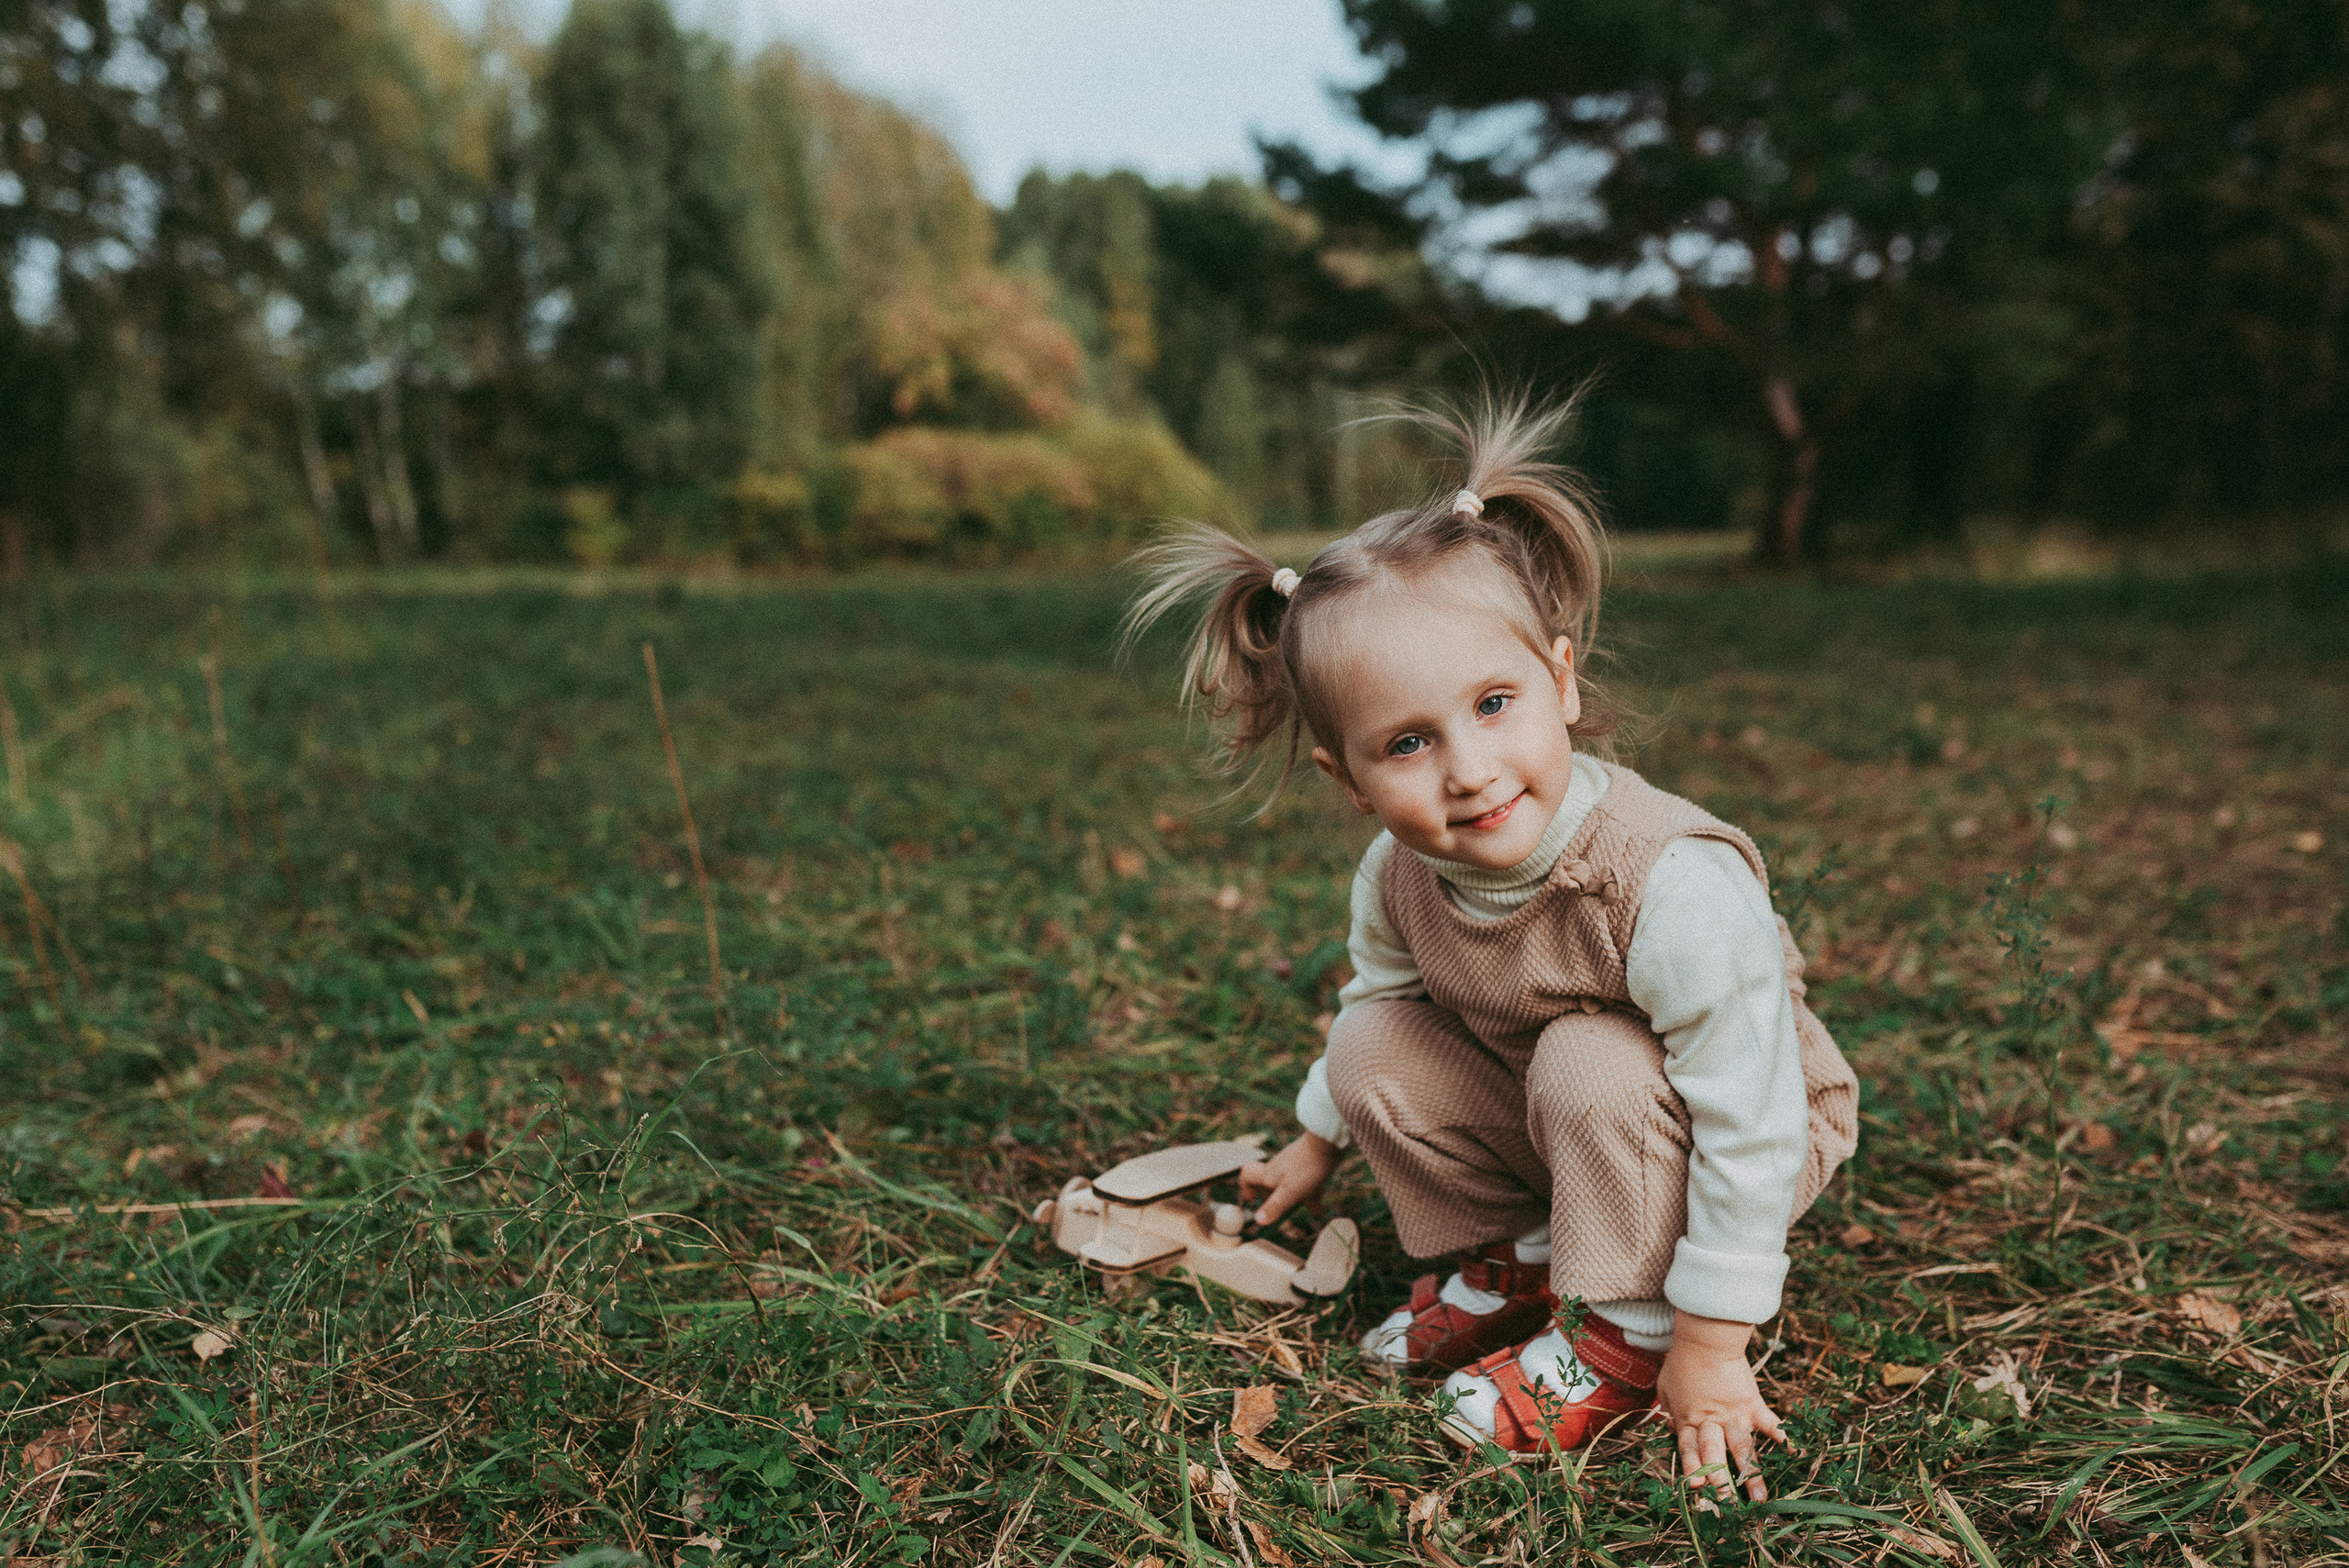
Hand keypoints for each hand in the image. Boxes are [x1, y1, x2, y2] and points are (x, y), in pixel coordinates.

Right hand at [1236, 1133, 1337, 1226]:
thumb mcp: (1289, 1192)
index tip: (1253, 1200)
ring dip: (1295, 1194)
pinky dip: (1308, 1188)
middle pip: (1269, 1184)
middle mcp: (1276, 1167)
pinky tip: (1320, 1196)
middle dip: (1276, 1198)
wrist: (1327, 1142)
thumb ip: (1274, 1207)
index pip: (1247, 1175)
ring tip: (1310, 1204)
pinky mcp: (1306, 1160)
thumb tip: (1258, 1221)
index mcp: (1268, 1174)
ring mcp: (1291, 1162)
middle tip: (1287, 1209)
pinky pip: (1302, 1177)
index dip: (1245, 1187)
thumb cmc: (1306, 1169)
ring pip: (1288, 1182)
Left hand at [1655, 1311, 1787, 1503]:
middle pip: (1715, 1457)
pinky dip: (1782, 1437)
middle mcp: (1711, 1423)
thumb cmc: (1682, 1363)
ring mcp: (1734, 1415)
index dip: (1692, 1470)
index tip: (1697, 1492)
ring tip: (1760, 1499)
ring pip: (1742, 1450)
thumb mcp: (1666, 1389)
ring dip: (1751, 1475)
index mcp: (1688, 1421)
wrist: (1705, 1341)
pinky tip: (1794, 1452)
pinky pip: (1769, 1424)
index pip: (1689, 1451)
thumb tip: (1668, 1424)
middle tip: (1729, 1509)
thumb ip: (1669, 1411)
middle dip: (1721, 1484)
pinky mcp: (1752, 1405)